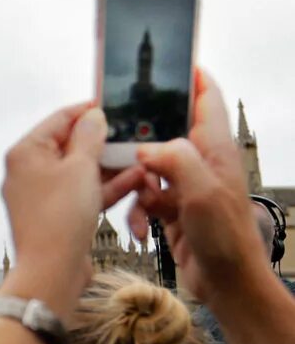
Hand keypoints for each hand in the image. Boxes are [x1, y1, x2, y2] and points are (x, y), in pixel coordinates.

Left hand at [1, 104, 143, 317]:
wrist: (52, 270)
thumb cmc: (60, 216)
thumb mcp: (80, 167)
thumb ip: (89, 137)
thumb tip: (93, 116)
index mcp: (25, 152)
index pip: (59, 119)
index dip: (88, 111)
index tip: (113, 105)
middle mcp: (28, 171)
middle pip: (70, 145)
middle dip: (103, 142)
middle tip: (132, 134)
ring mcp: (41, 195)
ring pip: (80, 171)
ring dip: (109, 166)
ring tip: (139, 156)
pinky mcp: (56, 215)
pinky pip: (82, 193)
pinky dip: (104, 187)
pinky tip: (135, 179)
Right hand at [128, 71, 264, 300]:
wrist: (225, 282)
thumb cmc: (224, 236)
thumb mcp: (201, 192)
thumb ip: (175, 159)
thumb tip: (145, 147)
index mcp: (214, 150)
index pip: (208, 100)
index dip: (193, 78)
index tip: (173, 61)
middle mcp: (200, 162)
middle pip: (166, 132)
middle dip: (142, 138)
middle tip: (118, 137)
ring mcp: (185, 186)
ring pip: (148, 167)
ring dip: (136, 183)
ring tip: (137, 200)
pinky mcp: (172, 208)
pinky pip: (144, 197)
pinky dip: (136, 209)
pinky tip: (140, 227)